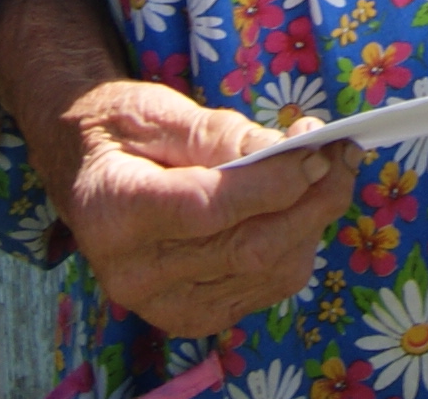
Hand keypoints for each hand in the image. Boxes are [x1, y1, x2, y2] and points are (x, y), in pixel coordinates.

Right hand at [36, 79, 367, 340]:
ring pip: (266, 272)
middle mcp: (134, 274)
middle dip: (310, 200)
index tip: (318, 148)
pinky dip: (296, 246)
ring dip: (312, 221)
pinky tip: (300, 207)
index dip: (272, 183)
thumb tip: (288, 149)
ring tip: (329, 172)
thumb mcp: (157, 111)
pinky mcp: (192, 316)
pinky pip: (265, 288)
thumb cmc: (120, 129)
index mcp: (114, 214)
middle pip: (246, 249)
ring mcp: (162, 305)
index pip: (208, 209)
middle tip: (341, 154)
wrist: (85, 171)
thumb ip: (218, 133)